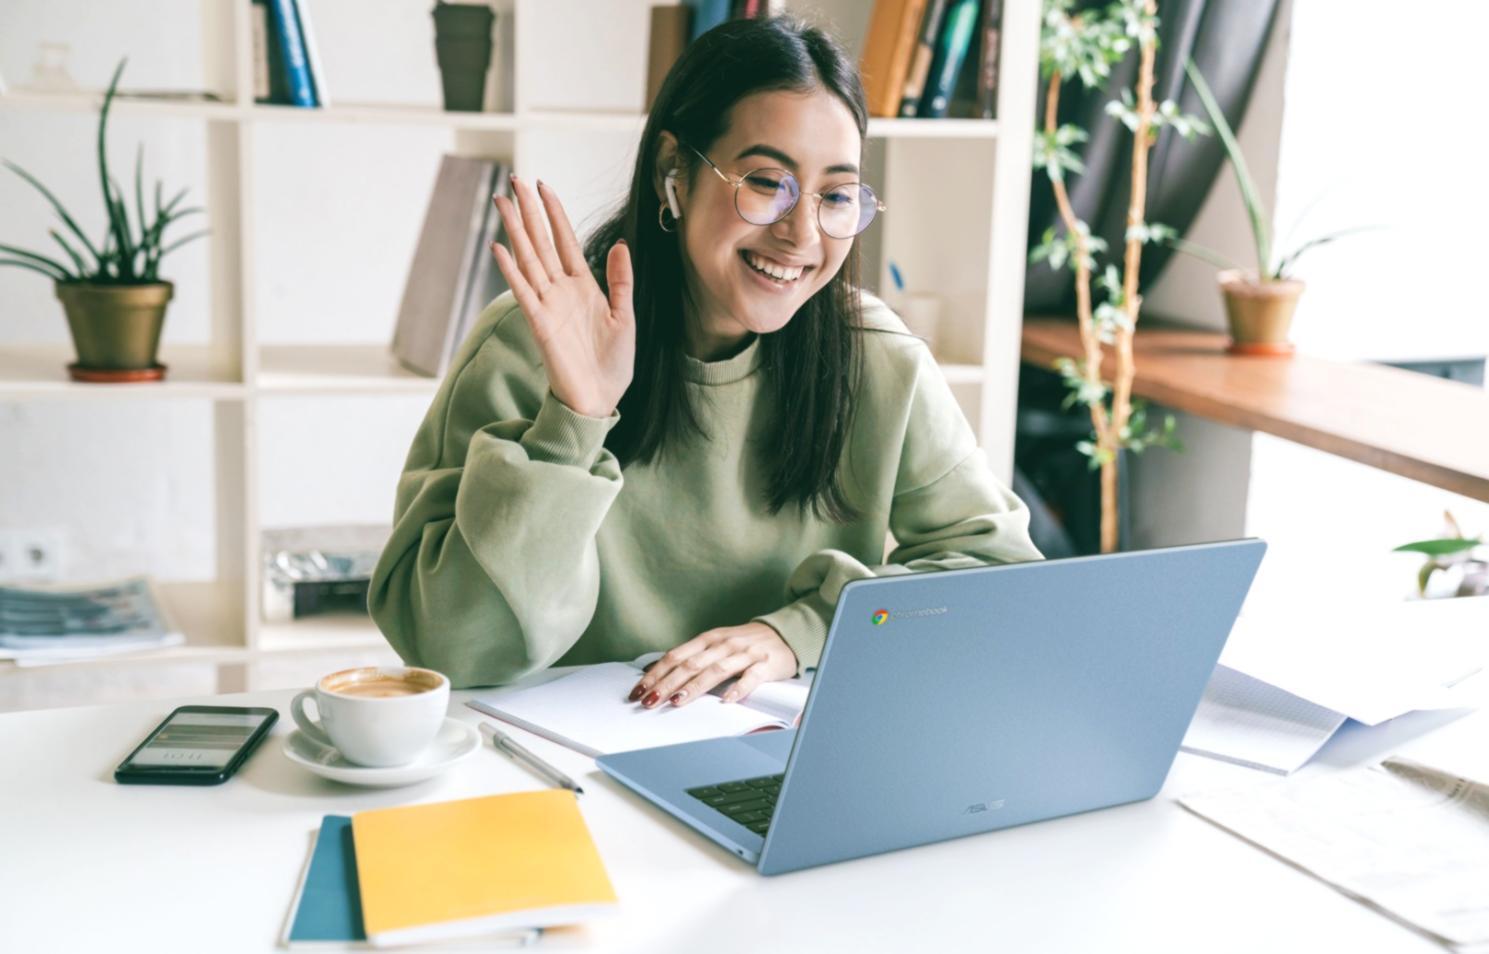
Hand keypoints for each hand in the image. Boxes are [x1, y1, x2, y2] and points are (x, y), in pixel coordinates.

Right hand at [489, 176, 634, 418]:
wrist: (600, 399)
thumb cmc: (612, 364)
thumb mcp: (625, 316)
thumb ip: (621, 280)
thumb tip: (621, 245)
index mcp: (583, 286)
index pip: (565, 240)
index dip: (555, 213)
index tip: (544, 186)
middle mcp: (561, 291)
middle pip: (541, 242)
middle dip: (529, 211)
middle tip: (514, 180)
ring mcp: (548, 305)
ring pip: (528, 259)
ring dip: (514, 230)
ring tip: (501, 202)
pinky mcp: (540, 325)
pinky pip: (523, 293)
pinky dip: (511, 271)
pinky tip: (499, 248)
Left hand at [628, 623, 797, 707]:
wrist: (784, 634)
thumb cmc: (744, 643)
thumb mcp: (715, 644)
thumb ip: (691, 656)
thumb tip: (656, 671)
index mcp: (708, 639)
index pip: (676, 656)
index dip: (656, 673)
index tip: (639, 690)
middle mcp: (723, 644)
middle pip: (690, 665)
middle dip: (667, 684)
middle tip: (649, 701)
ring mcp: (744, 654)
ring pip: (715, 670)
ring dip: (694, 687)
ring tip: (676, 701)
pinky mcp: (765, 665)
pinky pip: (751, 678)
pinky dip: (738, 689)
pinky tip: (726, 700)